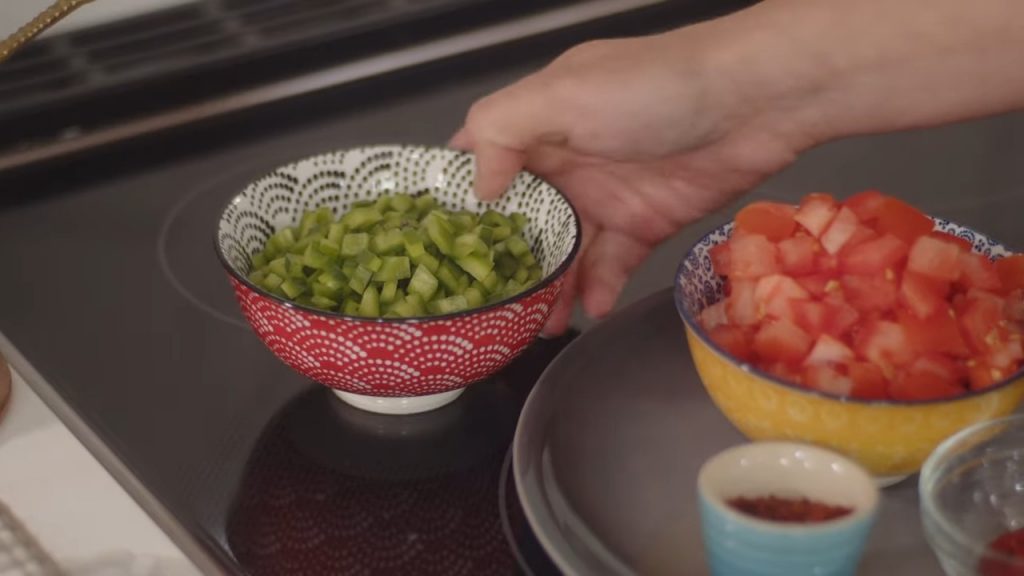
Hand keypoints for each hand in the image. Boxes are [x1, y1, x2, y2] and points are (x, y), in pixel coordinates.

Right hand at [451, 31, 806, 334]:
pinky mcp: (645, 220)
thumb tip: (478, 189)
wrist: (756, 101)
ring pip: (563, 249)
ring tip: (533, 325)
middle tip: (484, 307)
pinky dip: (597, 287)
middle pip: (520, 218)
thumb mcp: (562, 94)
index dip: (455, 198)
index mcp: (536, 121)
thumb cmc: (655, 87)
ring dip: (548, 287)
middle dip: (501, 261)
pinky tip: (586, 309)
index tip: (429, 245)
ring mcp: (606, 193)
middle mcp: (565, 158)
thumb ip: (503, 131)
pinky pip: (611, 263)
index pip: (479, 158)